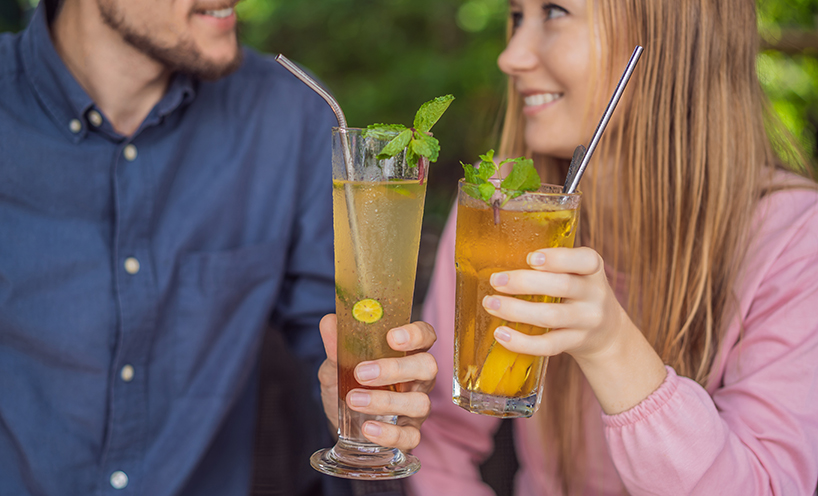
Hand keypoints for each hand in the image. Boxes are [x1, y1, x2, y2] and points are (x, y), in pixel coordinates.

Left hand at [317, 314, 437, 450]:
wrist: (341, 421)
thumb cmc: (349, 383)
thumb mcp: (337, 363)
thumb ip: (336, 346)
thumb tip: (329, 322)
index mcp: (407, 352)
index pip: (425, 336)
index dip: (415, 334)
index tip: (392, 337)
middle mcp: (418, 378)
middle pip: (427, 367)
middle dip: (396, 368)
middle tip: (361, 373)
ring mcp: (416, 406)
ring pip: (420, 402)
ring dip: (385, 401)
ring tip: (353, 400)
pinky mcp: (409, 433)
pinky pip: (411, 436)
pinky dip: (389, 433)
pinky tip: (368, 428)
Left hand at [482, 247, 626, 362]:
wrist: (606, 333)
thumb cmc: (579, 293)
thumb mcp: (577, 273)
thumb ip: (552, 265)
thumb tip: (499, 256)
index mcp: (592, 269)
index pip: (585, 260)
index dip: (558, 259)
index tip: (531, 258)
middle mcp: (594, 294)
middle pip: (561, 286)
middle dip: (524, 283)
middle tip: (495, 280)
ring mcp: (587, 321)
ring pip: (551, 316)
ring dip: (516, 310)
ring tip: (490, 304)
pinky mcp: (576, 343)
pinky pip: (548, 345)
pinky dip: (522, 342)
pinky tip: (501, 333)